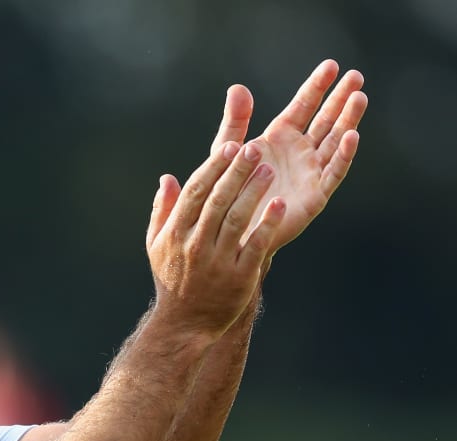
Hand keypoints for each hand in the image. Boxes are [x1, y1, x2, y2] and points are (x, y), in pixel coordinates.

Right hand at [146, 140, 284, 337]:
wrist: (186, 323)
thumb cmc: (172, 278)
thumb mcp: (157, 245)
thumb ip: (163, 211)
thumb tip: (167, 178)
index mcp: (175, 233)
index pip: (195, 192)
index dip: (213, 168)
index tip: (230, 146)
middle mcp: (195, 245)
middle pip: (217, 201)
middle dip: (235, 173)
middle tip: (253, 149)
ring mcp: (218, 261)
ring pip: (236, 219)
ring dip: (253, 192)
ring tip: (268, 170)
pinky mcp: (240, 277)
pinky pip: (256, 246)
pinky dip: (267, 224)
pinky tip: (279, 205)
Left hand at [211, 59, 367, 251]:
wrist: (229, 230)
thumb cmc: (226, 191)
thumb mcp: (227, 151)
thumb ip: (235, 121)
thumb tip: (237, 88)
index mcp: (279, 138)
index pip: (303, 106)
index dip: (317, 87)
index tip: (332, 65)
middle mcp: (299, 153)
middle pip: (326, 120)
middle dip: (340, 99)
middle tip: (356, 75)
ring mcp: (310, 172)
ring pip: (335, 142)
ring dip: (348, 120)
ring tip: (359, 97)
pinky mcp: (315, 195)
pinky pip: (333, 173)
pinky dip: (343, 155)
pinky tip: (352, 136)